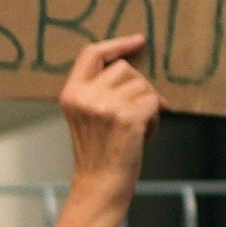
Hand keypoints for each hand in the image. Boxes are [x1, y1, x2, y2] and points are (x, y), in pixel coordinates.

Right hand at [54, 35, 161, 186]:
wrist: (99, 185)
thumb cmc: (98, 153)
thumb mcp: (87, 116)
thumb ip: (99, 91)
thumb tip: (134, 68)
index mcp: (71, 94)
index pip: (92, 54)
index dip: (117, 44)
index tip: (138, 41)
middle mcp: (85, 97)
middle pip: (126, 69)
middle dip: (138, 87)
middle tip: (134, 113)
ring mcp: (105, 107)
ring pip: (143, 86)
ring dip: (148, 106)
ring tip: (135, 129)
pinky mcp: (127, 117)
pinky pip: (154, 102)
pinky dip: (154, 119)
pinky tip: (142, 136)